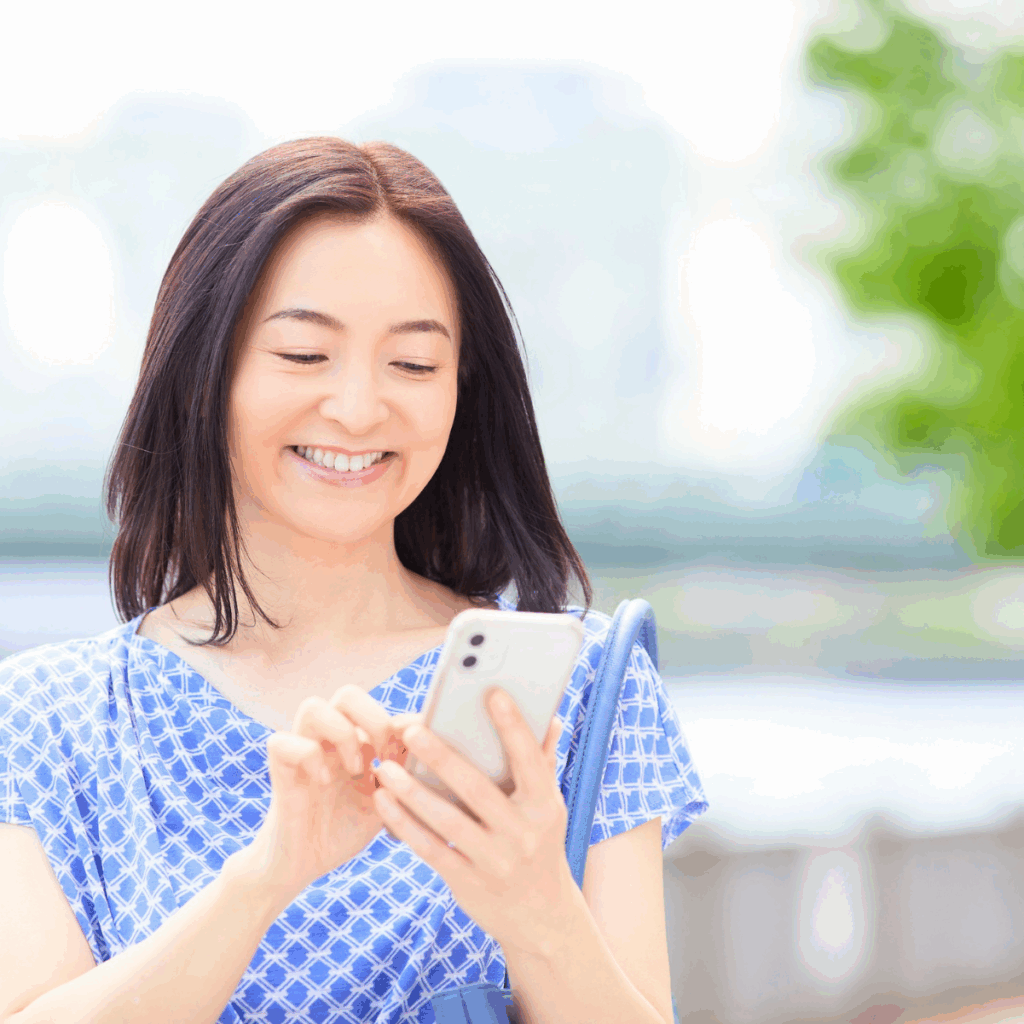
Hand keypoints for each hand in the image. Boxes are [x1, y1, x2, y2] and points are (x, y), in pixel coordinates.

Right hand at [242, 685, 422, 895]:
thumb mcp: (386, 800)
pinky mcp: (280, 769)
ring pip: (313, 706)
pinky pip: (282, 741)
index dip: (403, 721)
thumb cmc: (344, 829)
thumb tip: (440, 750)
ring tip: (355, 768)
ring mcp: (303, 751)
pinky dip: (308, 757)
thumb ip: (406, 773)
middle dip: (373, 718)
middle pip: (347, 693)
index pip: (379, 707)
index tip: (419, 750)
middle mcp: (329, 739)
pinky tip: (323, 784)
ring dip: (341, 734)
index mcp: (356, 741)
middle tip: (384, 756)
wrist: (304, 864)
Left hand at [370, 689, 577, 957]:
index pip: (530, 760)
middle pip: (478, 789)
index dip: (514, 727)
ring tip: (385, 766)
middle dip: (443, 757)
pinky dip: (405, 824)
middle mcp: (523, 833)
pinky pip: (431, 849)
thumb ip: (543, 762)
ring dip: (412, 792)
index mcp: (545, 804)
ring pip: (447, 820)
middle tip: (411, 730)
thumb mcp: (548, 805)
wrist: (540, 914)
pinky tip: (383, 801)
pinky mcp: (468, 882)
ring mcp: (495, 861)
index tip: (492, 693)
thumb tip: (549, 717)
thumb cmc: (538, 840)